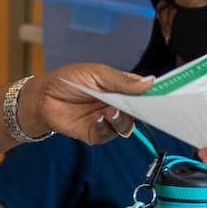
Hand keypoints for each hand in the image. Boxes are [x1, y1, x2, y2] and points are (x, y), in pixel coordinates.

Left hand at [23, 64, 150, 144]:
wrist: (43, 96)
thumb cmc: (68, 80)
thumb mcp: (97, 73)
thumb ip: (121, 80)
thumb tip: (149, 82)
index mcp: (121, 89)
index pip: (143, 93)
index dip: (154, 95)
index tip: (163, 94)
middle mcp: (117, 106)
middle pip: (138, 112)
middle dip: (141, 110)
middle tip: (141, 105)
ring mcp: (107, 120)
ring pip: (125, 126)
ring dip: (122, 119)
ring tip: (111, 110)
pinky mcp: (95, 133)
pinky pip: (107, 134)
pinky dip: (105, 127)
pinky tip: (99, 117)